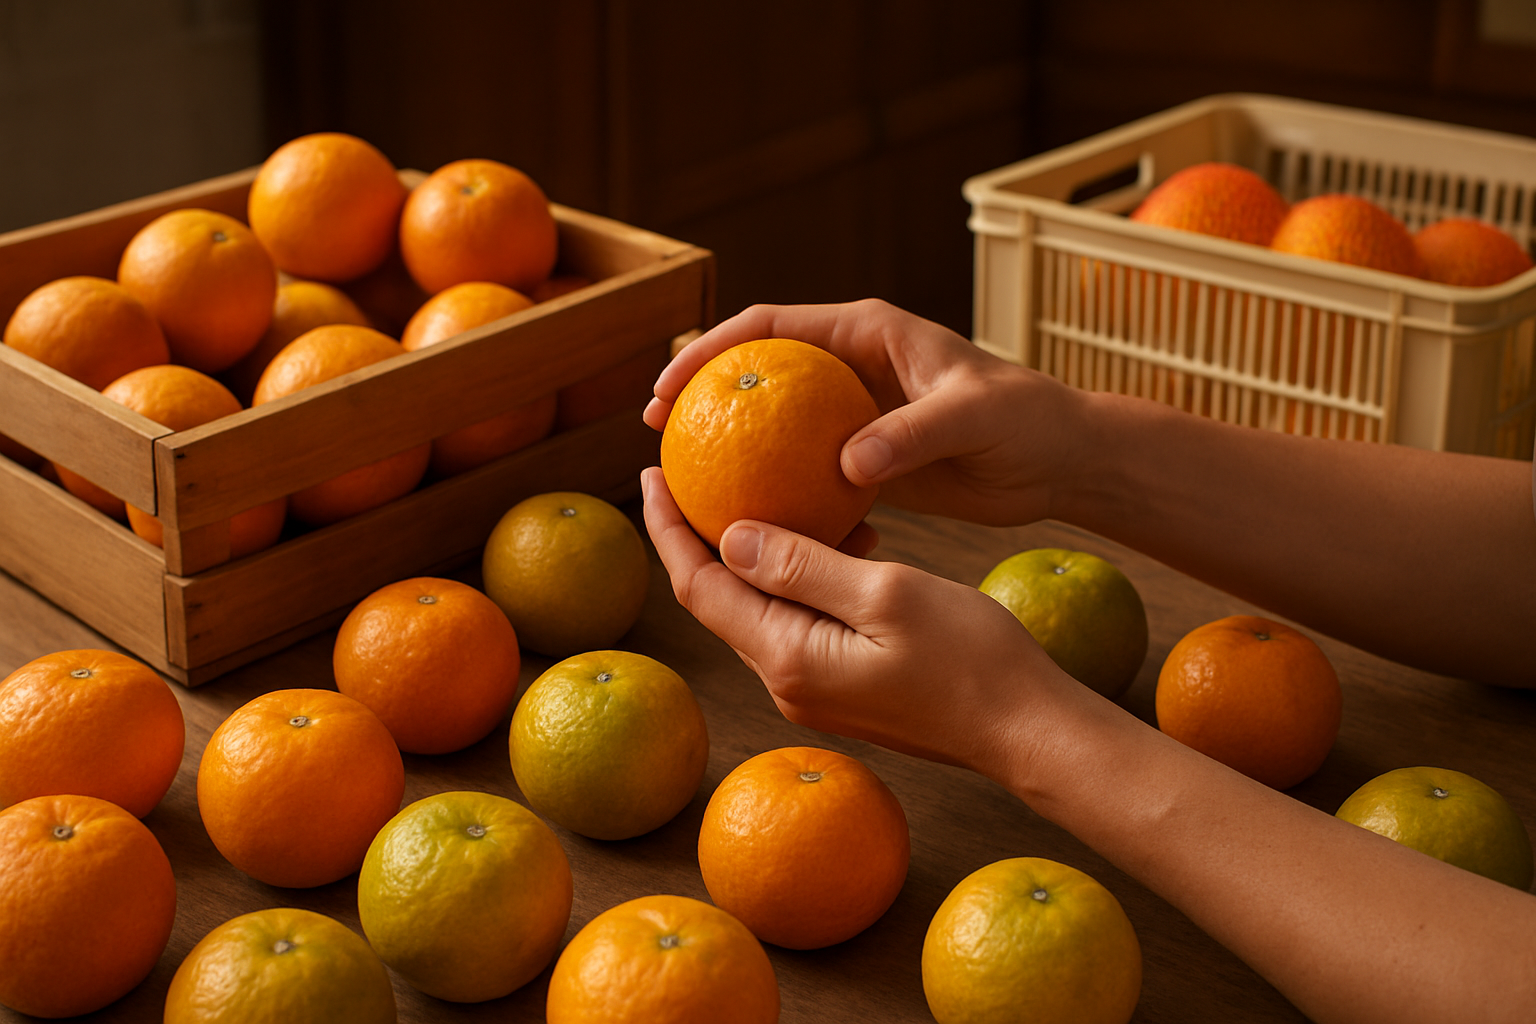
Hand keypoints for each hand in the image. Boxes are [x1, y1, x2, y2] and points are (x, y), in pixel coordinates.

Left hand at [640, 465, 1088, 777]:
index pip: (699, 586)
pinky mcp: (841, 688)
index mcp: (787, 657)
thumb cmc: (970, 660)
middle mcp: (786, 681)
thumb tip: (728, 536)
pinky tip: (834, 537)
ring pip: (759, 609)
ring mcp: (813, 690)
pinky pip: (797, 622)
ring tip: (761, 489)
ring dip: (753, 552)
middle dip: (697, 535)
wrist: (1026, 729)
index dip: (668, 527)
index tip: (652, 471)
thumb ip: (803, 565)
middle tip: (693, 471)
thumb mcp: (885, 594)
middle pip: (717, 599)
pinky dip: (799, 576)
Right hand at [646, 299, 1094, 527]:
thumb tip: (846, 464)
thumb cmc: (1027, 421)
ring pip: (775, 422)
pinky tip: (757, 525)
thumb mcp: (972, 418)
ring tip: (689, 485)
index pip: (769, 327)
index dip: (710, 348)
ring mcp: (856, 411)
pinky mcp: (867, 455)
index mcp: (867, 332)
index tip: (668, 385)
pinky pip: (806, 468)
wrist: (1064, 457)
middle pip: (757, 369)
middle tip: (656, 434)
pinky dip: (778, 488)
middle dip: (701, 393)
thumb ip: (910, 433)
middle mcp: (853, 364)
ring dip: (733, 447)